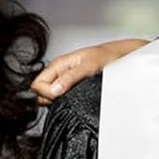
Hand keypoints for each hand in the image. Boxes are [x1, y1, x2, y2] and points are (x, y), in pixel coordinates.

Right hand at [32, 39, 147, 104]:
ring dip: (58, 100)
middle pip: (42, 91)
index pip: (37, 84)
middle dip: (50, 98)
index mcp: (58, 64)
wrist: (121, 57)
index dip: (45, 93)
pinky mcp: (73, 87)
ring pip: (51, 95)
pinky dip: (65, 101)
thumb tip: (54, 90)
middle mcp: (60, 72)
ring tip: (73, 98)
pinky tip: (76, 99)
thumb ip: (70, 77)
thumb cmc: (107, 57)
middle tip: (65, 98)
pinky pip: (61, 97)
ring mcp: (65, 80)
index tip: (57, 97)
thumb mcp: (88, 66)